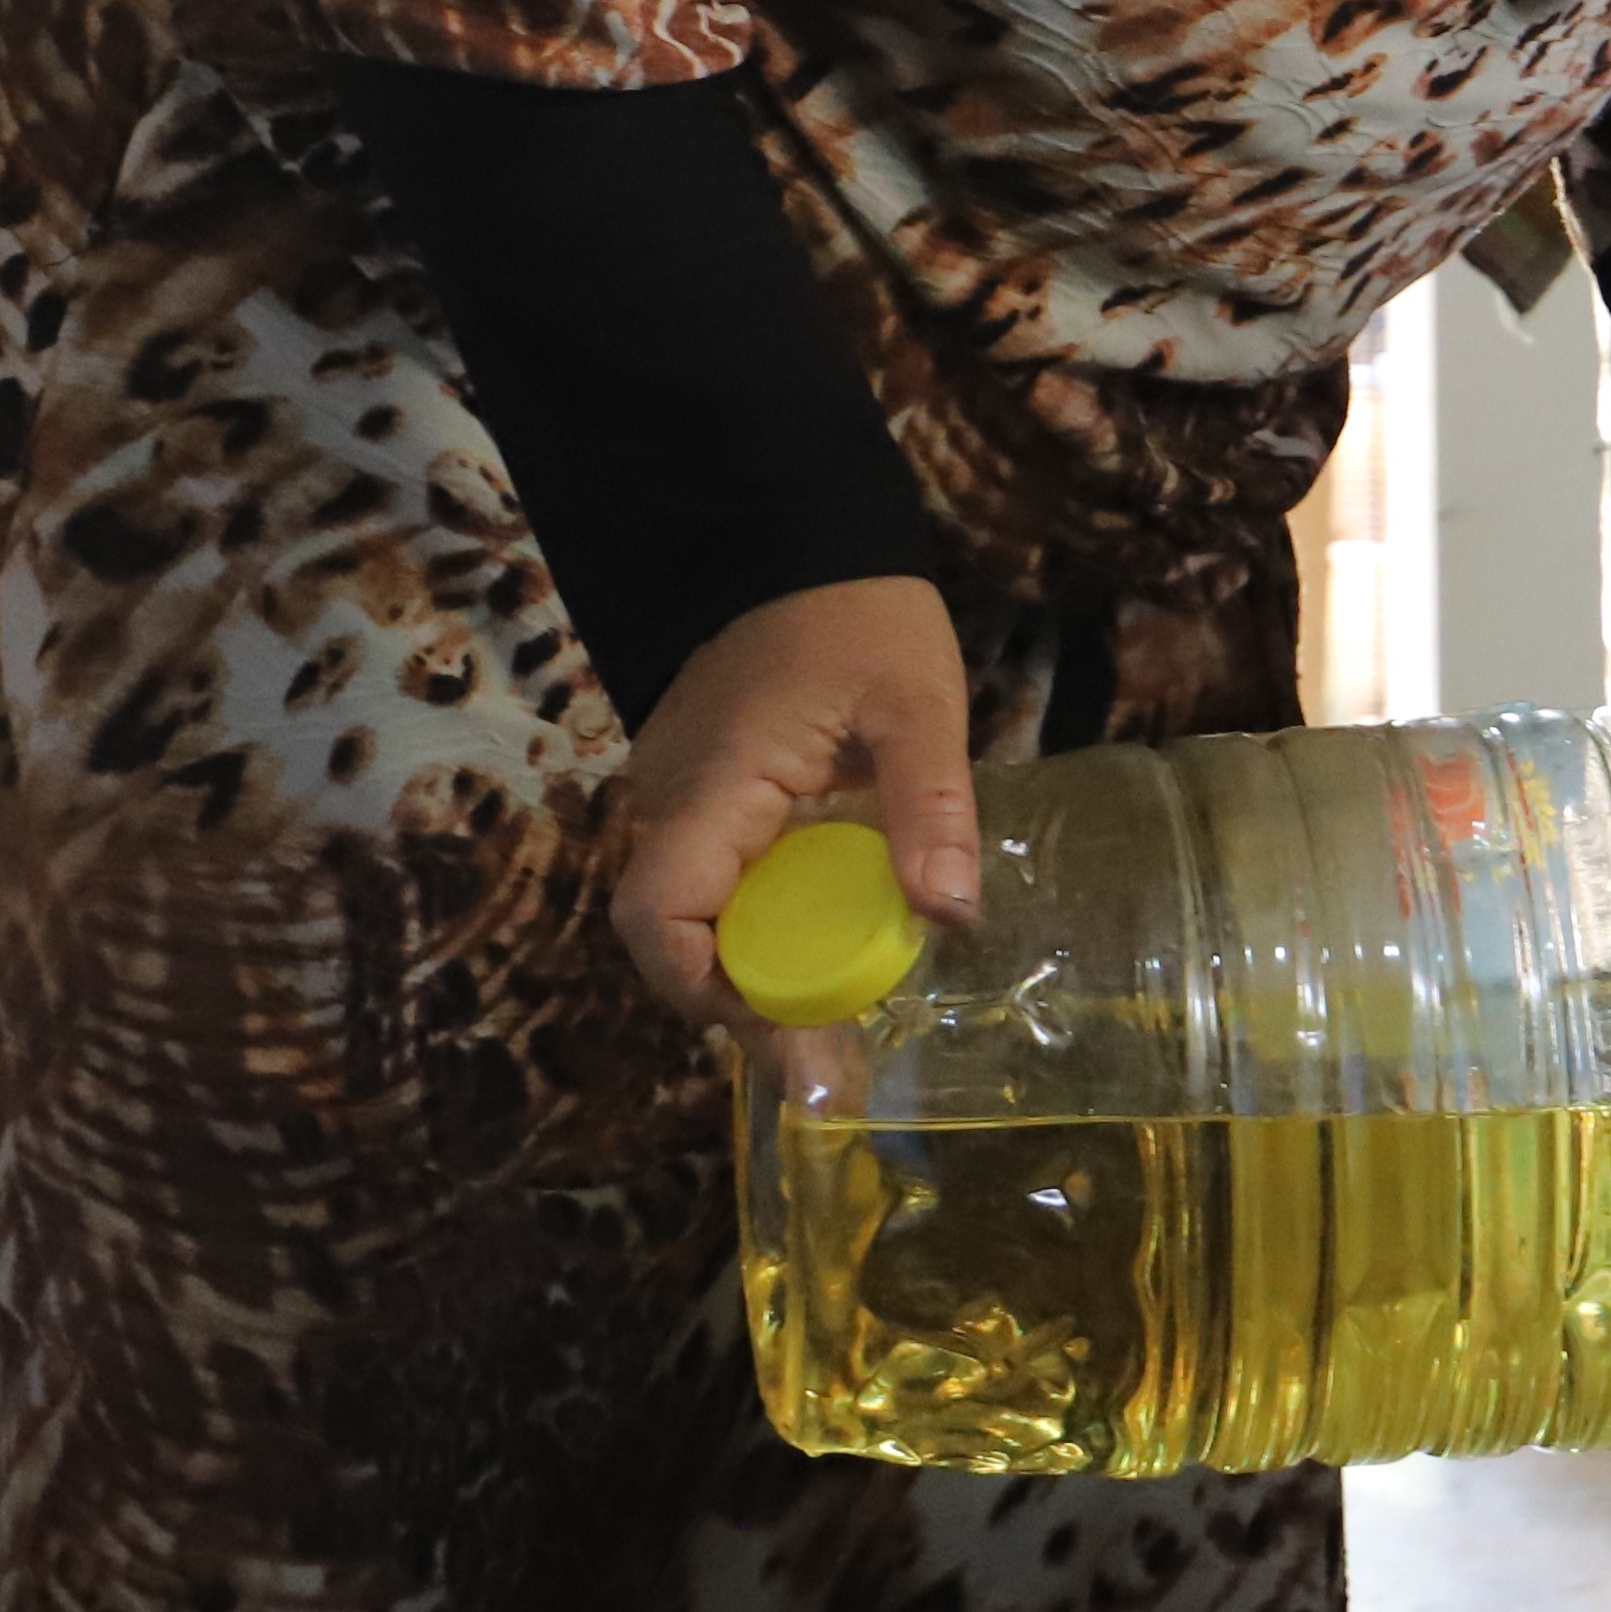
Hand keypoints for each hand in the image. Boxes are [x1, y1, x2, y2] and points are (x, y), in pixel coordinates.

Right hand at [606, 575, 976, 1029]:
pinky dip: (761, 936)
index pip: (660, 916)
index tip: (790, 1035)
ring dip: (753, 982)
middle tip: (831, 1072)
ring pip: (695, 922)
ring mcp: (681, 801)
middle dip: (745, 1012)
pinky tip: (822, 965)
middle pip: (675, 941)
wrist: (803, 539)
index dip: (709, 992)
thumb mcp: (918, 701)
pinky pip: (717, 888)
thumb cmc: (860, 614)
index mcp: (711, 784)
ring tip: (832, 1042)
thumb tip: (950, 913)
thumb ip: (931, 802)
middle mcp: (672, 803)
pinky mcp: (708, 800)